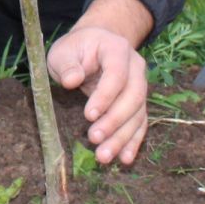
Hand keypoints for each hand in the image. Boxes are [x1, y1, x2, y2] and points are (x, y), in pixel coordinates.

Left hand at [47, 22, 149, 167]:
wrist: (95, 44)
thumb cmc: (76, 49)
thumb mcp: (64, 51)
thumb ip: (67, 64)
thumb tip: (72, 80)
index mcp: (117, 49)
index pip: (117, 74)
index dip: (105, 95)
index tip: (89, 115)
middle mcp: (136, 67)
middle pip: (133, 96)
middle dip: (114, 120)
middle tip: (94, 138)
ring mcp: (140, 85)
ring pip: (138, 114)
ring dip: (122, 137)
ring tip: (103, 156)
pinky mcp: (138, 103)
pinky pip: (140, 123)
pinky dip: (133, 142)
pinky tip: (124, 159)